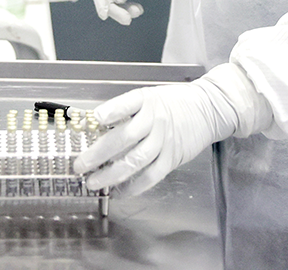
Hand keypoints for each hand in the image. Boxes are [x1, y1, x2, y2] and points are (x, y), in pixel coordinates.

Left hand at [71, 79, 235, 196]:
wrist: (207, 109)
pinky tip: (118, 192)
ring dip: (112, 174)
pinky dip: (133, 186)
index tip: (95, 118)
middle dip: (99, 153)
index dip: (111, 110)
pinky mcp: (172, 158)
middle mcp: (155, 120)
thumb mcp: (151, 96)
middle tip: (80, 164)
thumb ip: (127, 109)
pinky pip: (151, 176)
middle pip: (124, 137)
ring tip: (93, 182)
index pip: (127, 104)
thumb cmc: (173, 102)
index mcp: (147, 100)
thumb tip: (95, 124)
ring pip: (135, 160)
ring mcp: (164, 140)